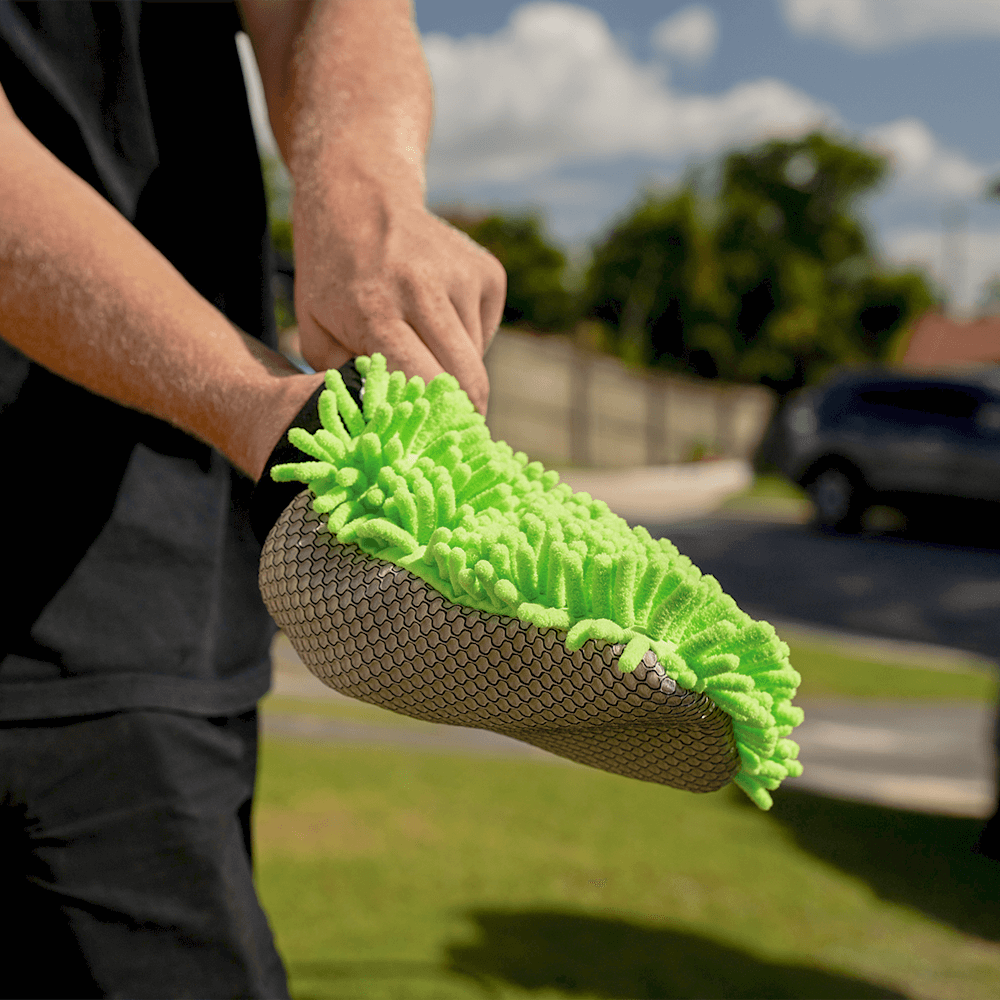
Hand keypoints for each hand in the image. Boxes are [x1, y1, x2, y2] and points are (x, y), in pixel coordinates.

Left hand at [292, 176, 505, 413]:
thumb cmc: (332, 276)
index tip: (434, 448)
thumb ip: (345, 380)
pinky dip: (465, 341)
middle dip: (462, 415)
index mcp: (376, 309)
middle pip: (466, 380)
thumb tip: (385, 427)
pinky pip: (484, 333)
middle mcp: (424, 289)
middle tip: (448, 430)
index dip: (433, 424)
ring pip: (476, 360)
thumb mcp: (315, 329)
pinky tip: (436, 318)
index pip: (423, 385)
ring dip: (455, 371)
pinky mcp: (486, 272)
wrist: (360, 195)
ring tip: (422, 349)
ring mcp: (461, 276)